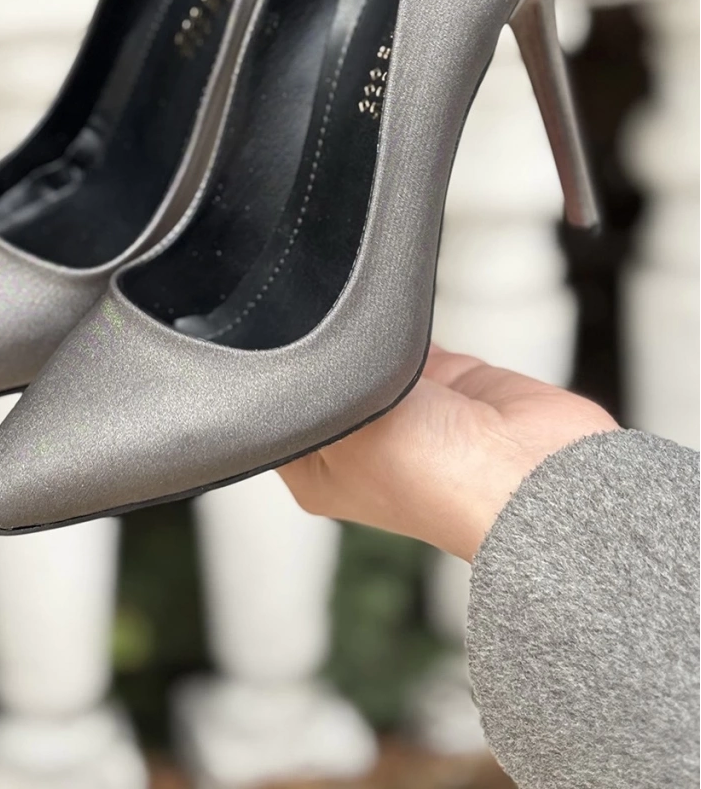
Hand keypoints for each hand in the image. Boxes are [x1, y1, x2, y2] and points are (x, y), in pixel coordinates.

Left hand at [280, 346, 619, 562]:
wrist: (531, 470)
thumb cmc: (441, 480)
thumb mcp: (341, 425)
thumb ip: (311, 377)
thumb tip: (294, 333)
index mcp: (318, 471)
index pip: (275, 410)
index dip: (272, 372)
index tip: (268, 333)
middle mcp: (359, 441)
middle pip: (323, 370)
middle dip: (325, 342)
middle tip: (323, 319)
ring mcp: (404, 407)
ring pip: (367, 346)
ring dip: (370, 329)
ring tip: (367, 321)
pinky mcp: (445, 378)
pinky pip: (410, 331)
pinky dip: (407, 318)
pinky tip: (401, 318)